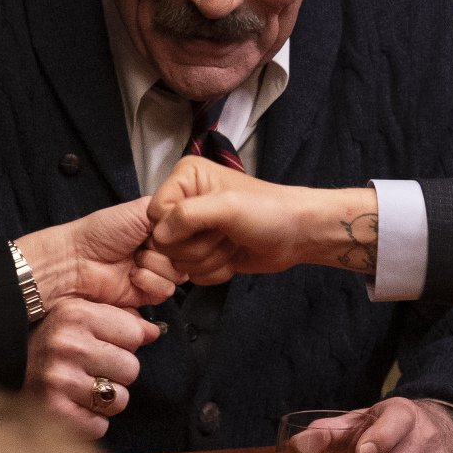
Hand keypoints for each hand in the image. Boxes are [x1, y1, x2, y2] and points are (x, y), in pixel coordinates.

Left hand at [18, 198, 179, 310]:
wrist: (79, 259)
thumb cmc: (102, 231)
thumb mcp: (141, 210)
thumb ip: (171, 210)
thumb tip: (193, 216)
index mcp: (160, 229)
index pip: (189, 232)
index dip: (182, 232)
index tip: (167, 228)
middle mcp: (160, 251)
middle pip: (188, 254)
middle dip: (167, 249)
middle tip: (145, 244)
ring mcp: (156, 272)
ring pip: (180, 273)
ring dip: (155, 265)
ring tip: (135, 259)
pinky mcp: (149, 294)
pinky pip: (167, 290)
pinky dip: (149, 281)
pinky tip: (133, 275)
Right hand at [26, 298, 158, 441]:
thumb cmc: (44, 345)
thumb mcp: (76, 318)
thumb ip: (119, 320)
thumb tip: (155, 332)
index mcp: (75, 314)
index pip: (136, 334)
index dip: (124, 344)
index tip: (102, 346)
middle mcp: (68, 344)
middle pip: (132, 368)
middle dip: (116, 373)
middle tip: (89, 371)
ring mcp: (60, 380)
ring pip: (119, 400)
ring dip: (105, 400)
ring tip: (80, 390)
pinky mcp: (54, 412)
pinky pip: (100, 425)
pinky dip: (90, 422)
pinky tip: (72, 407)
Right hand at [150, 158, 380, 285]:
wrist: (298, 235)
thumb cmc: (269, 212)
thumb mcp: (228, 207)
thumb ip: (188, 215)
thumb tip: (160, 236)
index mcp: (185, 178)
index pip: (155, 214)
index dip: (177, 228)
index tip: (208, 225)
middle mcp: (185, 201)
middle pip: (163, 241)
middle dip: (198, 245)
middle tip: (225, 234)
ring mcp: (194, 230)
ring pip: (177, 261)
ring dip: (210, 258)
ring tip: (232, 242)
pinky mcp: (204, 253)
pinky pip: (192, 274)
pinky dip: (215, 271)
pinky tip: (233, 256)